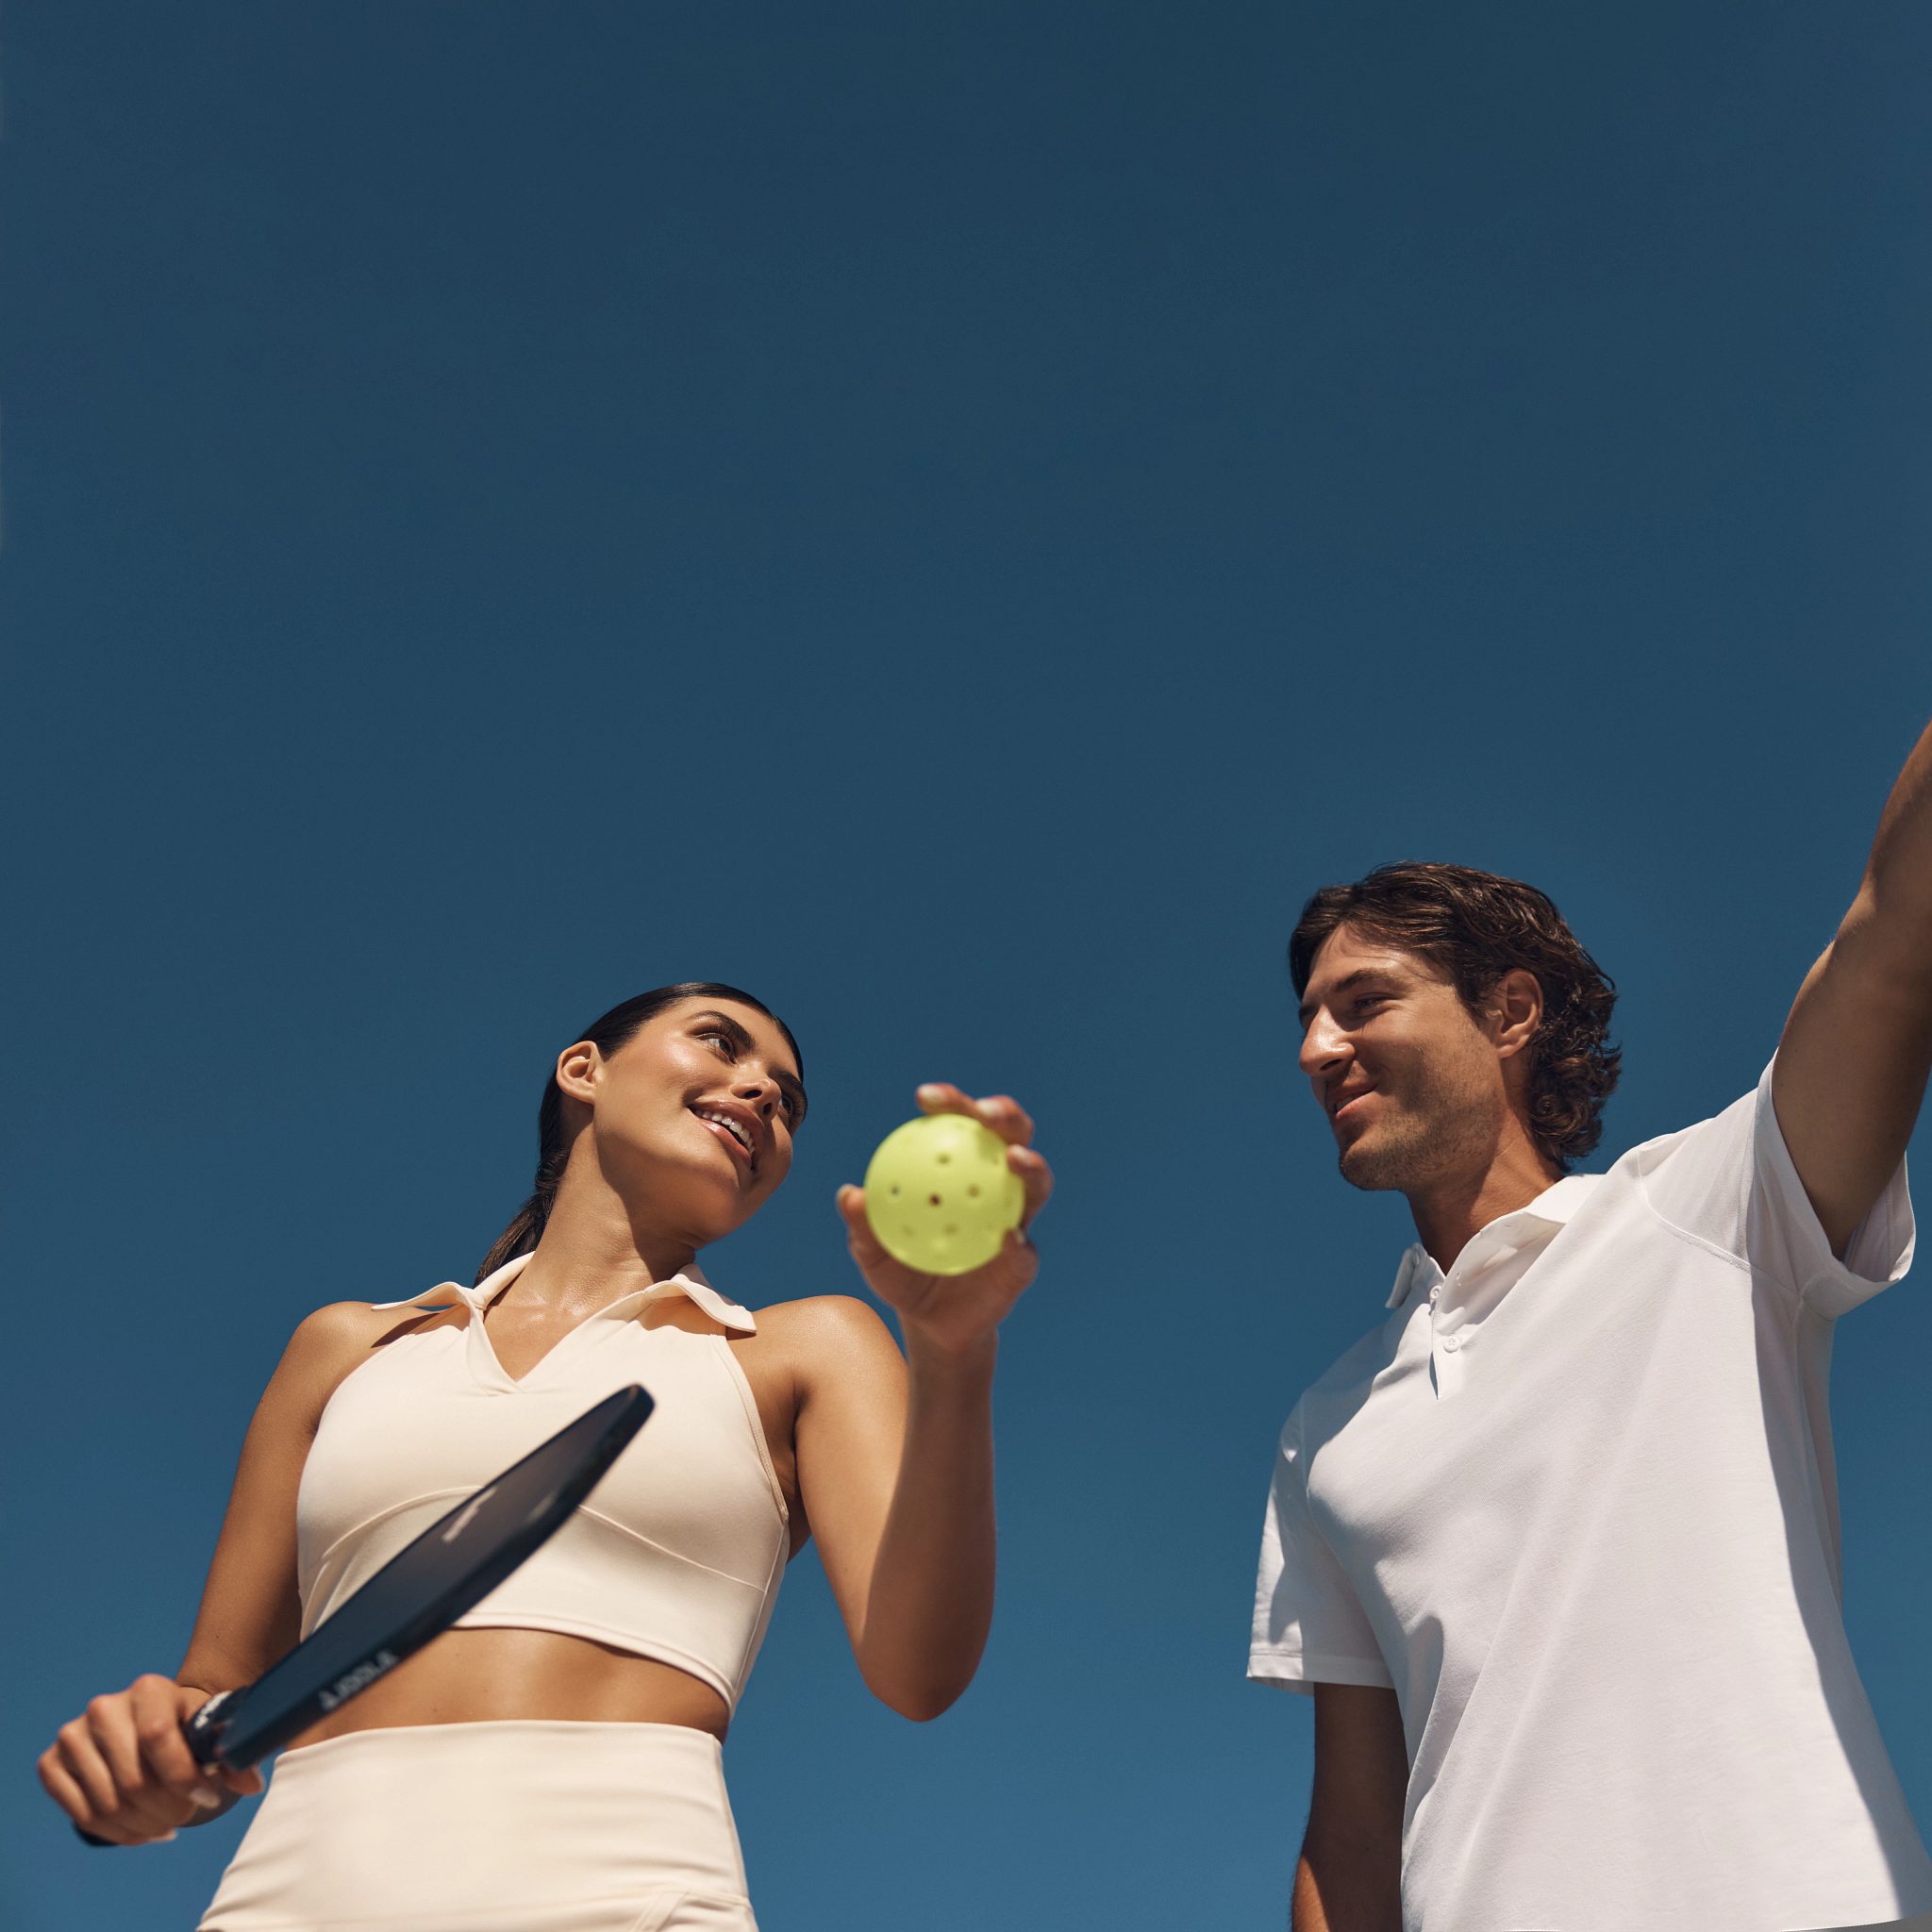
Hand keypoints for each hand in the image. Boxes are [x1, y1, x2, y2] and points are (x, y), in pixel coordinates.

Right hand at [38, 1675, 263, 1845]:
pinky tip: (142, 1831)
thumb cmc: (188, 1726)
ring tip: (168, 1824)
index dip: (183, 1777)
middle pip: (133, 1779)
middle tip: (186, 1815)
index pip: (158, 1738)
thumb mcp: (213, 1730)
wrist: (151, 1720)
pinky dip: (117, 1833)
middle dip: (168, 1809)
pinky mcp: (51, 1763)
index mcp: (149, 1688)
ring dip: (145, 1825)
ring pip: (108, 1804)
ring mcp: (73, 1734)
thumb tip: (251, 1786)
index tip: (206, 1797)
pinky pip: (83, 1815)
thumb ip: (234, 1755)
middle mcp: (104, 1706)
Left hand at [837, 1084, 1052, 1356]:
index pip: (960, 1124)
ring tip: (1013, 1159)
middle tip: (983, 1113)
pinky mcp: (1022, 1265)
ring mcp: (1015, 1223)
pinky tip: (1008, 1239)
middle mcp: (995, 1187)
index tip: (925, 1097)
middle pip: (1011, 1137)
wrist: (928, 1323)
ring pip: (1035, 1184)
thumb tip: (849, 1195)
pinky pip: (1027, 1252)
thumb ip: (862, 1223)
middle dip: (1004, 1113)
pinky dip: (1020, 1244)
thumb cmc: (900, 1271)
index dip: (949, 1102)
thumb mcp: (872, 1250)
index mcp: (959, 1171)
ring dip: (1031, 1166)